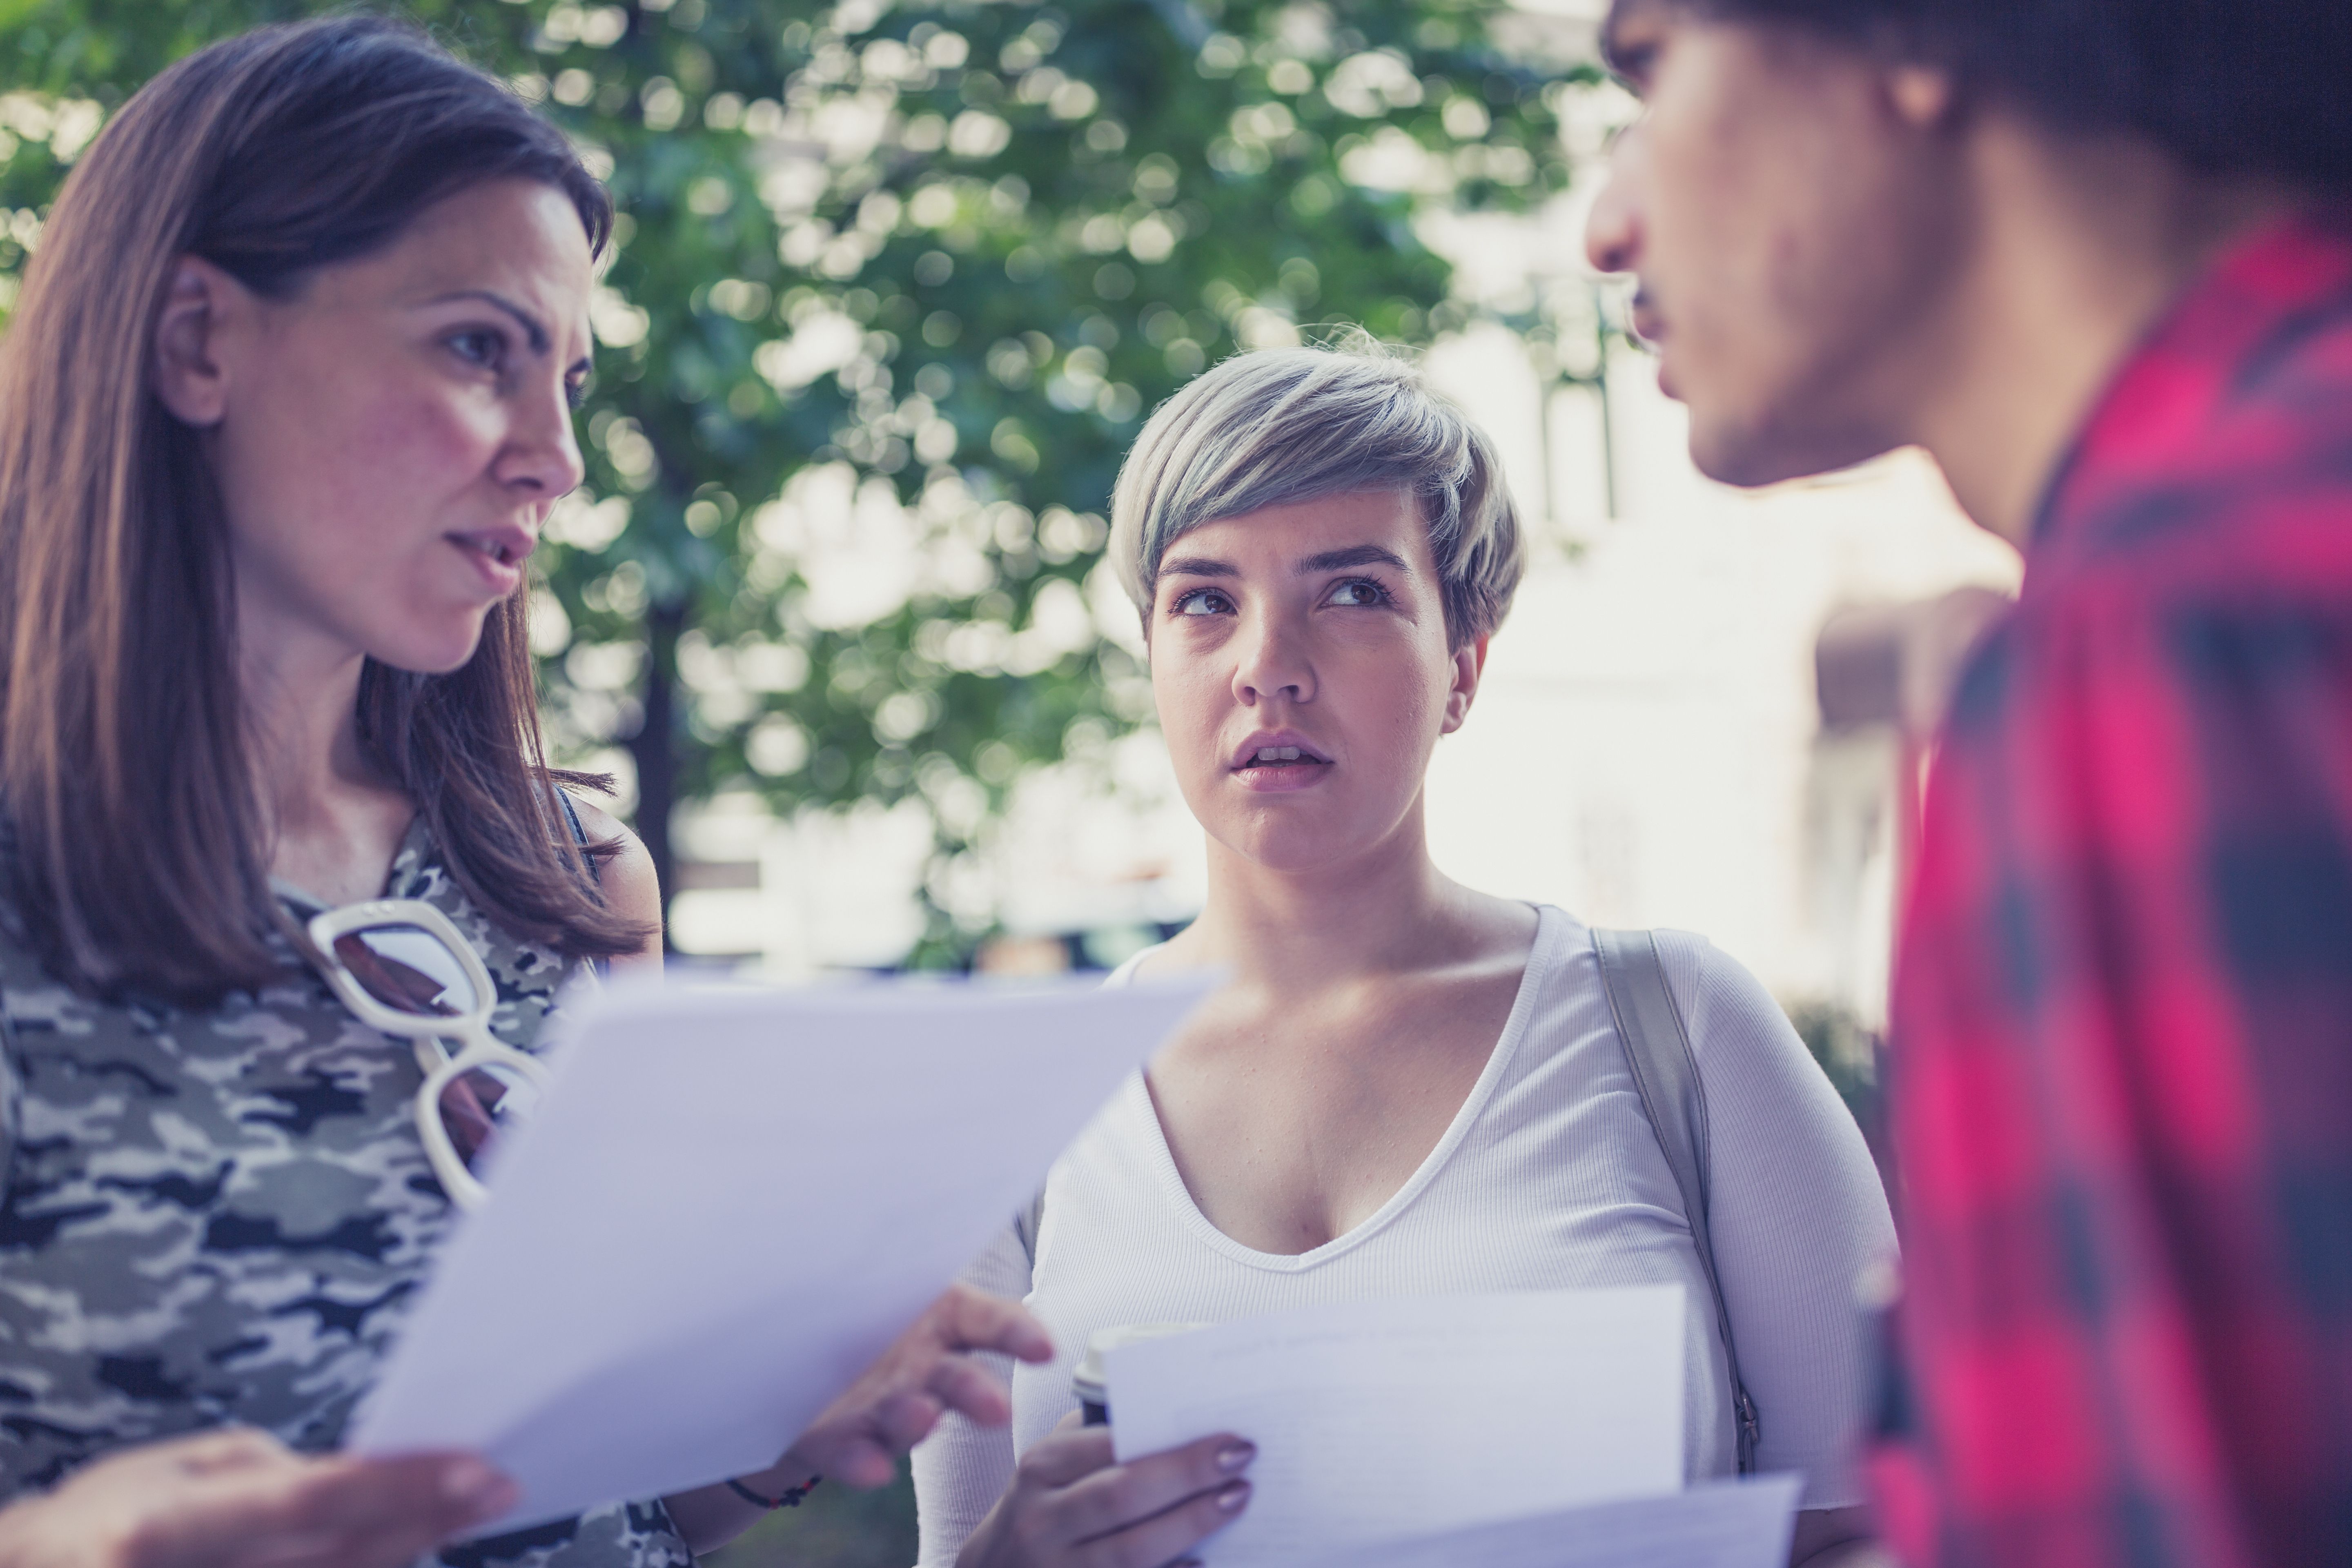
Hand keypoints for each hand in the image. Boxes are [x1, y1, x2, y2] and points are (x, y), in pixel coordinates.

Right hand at [0, 1426, 513, 1567]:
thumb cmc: (101, 1517)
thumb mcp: (169, 1473)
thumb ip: (264, 1477)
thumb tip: (360, 1478)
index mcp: (167, 1525)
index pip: (318, 1498)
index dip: (407, 1486)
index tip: (482, 1471)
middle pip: (341, 1554)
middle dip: (427, 1520)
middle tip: (496, 1488)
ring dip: (403, 1553)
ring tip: (458, 1514)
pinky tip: (402, 1549)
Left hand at [769, 1283, 1055, 1489]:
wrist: (792, 1358)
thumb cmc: (856, 1306)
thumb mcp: (884, 1272)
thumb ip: (905, 1258)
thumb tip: (912, 1193)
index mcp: (940, 1320)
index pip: (991, 1324)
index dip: (1019, 1334)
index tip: (1044, 1349)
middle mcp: (921, 1371)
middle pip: (958, 1382)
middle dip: (979, 1395)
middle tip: (998, 1409)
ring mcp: (883, 1409)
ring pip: (908, 1418)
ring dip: (917, 1420)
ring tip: (923, 1415)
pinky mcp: (839, 1441)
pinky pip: (853, 1454)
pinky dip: (863, 1462)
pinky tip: (871, 1467)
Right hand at [957, 1412, 1252, 1567]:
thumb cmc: (1042, 1507)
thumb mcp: (1052, 1465)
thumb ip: (1097, 1440)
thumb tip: (1174, 1421)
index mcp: (1040, 1469)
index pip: (1110, 1449)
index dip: (1172, 1444)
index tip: (1227, 1437)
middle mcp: (1043, 1521)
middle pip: (1123, 1496)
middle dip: (1189, 1477)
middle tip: (1242, 1461)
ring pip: (1132, 1551)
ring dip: (1191, 1524)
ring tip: (1236, 1500)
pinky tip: (1206, 1560)